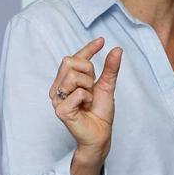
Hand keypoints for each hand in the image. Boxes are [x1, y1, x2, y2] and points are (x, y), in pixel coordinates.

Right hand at [49, 37, 122, 160]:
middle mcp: (58, 88)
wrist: (100, 134)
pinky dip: (87, 98)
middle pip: (70, 61)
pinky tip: (85, 107)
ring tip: (88, 99)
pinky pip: (78, 93)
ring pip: (73, 76)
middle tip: (92, 87)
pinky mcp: (60, 110)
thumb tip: (117, 49)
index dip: (88, 48)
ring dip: (88, 86)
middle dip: (88, 71)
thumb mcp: (107, 85)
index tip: (102, 40)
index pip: (74, 58)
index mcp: (66, 80)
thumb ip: (110, 68)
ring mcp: (57, 99)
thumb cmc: (100, 111)